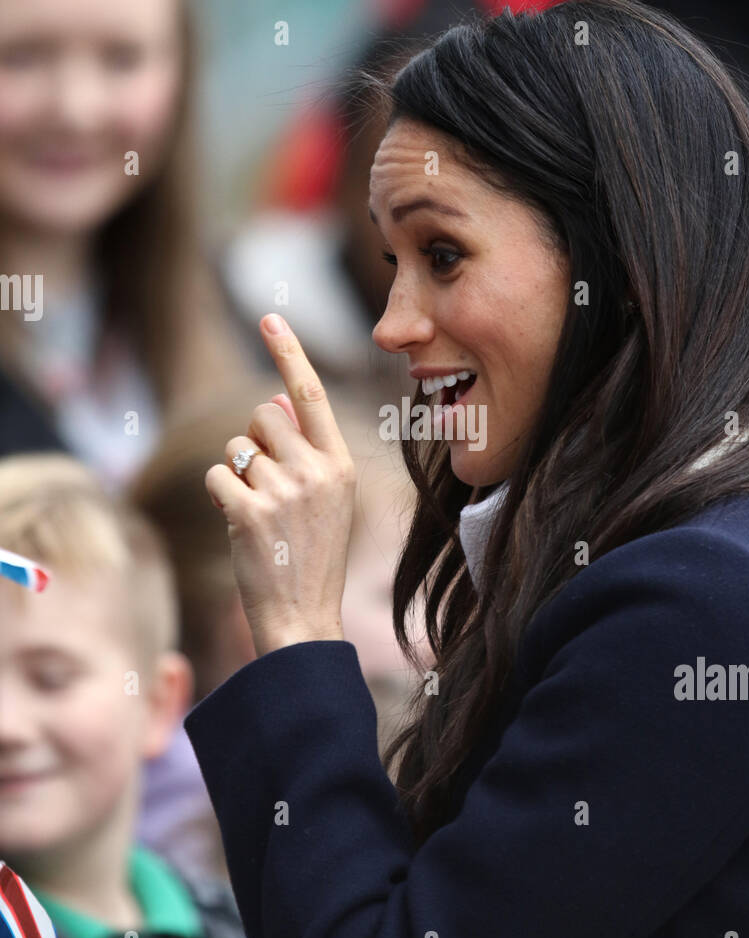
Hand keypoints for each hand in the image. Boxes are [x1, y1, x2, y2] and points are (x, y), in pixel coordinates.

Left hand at [205, 314, 356, 656]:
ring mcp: (284, 490)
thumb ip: (304, 451)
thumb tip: (270, 402)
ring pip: (235, 449)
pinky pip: (217, 476)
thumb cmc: (311, 557)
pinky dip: (219, 498)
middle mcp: (318, 470)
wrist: (304, 618)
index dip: (288, 353)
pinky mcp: (249, 510)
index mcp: (342, 464)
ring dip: (236, 477)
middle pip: (261, 419)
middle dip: (252, 446)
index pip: (310, 394)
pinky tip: (241, 526)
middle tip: (267, 490)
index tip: (269, 318)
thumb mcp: (325, 501)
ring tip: (260, 517)